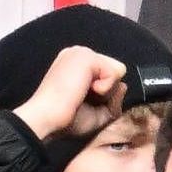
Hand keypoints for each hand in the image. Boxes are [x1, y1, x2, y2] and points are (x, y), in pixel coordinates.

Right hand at [12, 45, 130, 142]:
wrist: (47, 118)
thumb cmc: (67, 119)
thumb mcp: (99, 111)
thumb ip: (114, 97)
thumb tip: (123, 85)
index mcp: (77, 64)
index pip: (109, 74)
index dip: (105, 93)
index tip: (82, 100)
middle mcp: (78, 54)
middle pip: (116, 72)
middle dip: (107, 92)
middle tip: (83, 99)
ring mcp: (81, 53)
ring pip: (118, 72)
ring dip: (106, 91)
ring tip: (83, 94)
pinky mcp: (86, 56)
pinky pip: (116, 73)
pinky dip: (105, 88)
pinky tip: (85, 90)